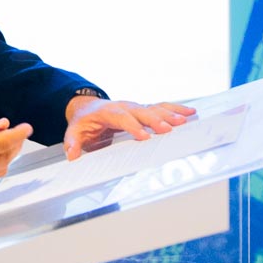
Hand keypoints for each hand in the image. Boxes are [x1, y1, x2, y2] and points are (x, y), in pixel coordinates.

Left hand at [62, 97, 194, 160]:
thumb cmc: (84, 121)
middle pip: (141, 111)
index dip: (133, 126)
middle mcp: (124, 106)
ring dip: (170, 113)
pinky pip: (160, 108)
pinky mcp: (143, 110)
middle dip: (155, 120)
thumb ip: (72, 143)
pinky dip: (175, 109)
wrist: (87, 107)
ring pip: (154, 108)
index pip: (121, 118)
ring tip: (185, 119)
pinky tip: (190, 112)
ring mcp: (135, 107)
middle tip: (169, 129)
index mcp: (108, 112)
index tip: (144, 136)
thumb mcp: (74, 131)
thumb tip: (72, 155)